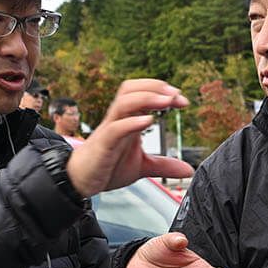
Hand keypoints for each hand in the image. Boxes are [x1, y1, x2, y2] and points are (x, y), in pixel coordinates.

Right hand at [66, 80, 194, 196]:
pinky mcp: (103, 144)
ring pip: (123, 102)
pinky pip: (115, 128)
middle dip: (155, 87)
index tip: (183, 100)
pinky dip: (132, 122)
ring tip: (167, 101)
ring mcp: (109, 129)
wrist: (80, 180)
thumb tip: (187, 169)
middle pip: (131, 89)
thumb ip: (164, 165)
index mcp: (127, 120)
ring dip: (147, 98)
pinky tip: (147, 121)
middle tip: (177, 95)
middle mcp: (118, 119)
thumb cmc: (107, 167)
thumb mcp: (142, 166)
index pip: (142, 93)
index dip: (162, 91)